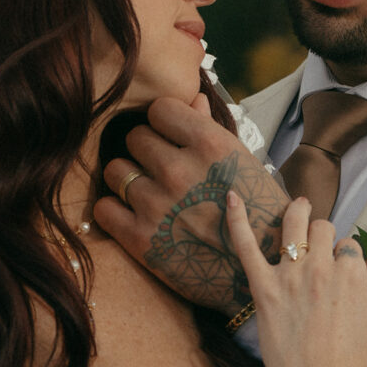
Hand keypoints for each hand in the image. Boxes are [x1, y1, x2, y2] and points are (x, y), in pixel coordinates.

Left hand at [94, 94, 288, 314]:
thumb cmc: (256, 209)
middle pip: (135, 137)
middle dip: (146, 150)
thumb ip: (209, 128)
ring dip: (127, 179)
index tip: (170, 137)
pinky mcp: (140, 240)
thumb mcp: (242, 162)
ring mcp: (157, 204)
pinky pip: (104, 208)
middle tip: (160, 169)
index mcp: (209, 144)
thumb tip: (191, 99)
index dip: (163, 122)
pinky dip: (115, 211)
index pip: (159, 109)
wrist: (262, 268)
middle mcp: (179, 169)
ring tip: (147, 192)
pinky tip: (133, 215)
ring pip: (114, 170)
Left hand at [226, 192, 366, 366]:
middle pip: (323, 229)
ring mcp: (290, 275)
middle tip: (321, 248)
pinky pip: (247, 246)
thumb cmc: (355, 363)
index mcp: (353, 273)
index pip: (349, 246)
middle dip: (325, 234)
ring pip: (294, 226)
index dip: (346, 257)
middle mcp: (321, 266)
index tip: (342, 273)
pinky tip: (231, 197)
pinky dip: (238, 219)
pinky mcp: (264, 287)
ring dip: (298, 211)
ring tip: (300, 205)